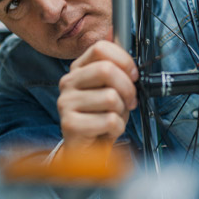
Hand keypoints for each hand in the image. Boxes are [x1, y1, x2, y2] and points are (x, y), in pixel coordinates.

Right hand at [56, 41, 138, 158]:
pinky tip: (107, 131)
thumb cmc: (102, 117)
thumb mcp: (112, 89)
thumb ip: (118, 73)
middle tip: (129, 101)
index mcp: (78, 68)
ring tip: (114, 117)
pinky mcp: (69, 124)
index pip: (100, 48)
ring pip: (111, 97)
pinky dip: (117, 128)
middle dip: (127, 88)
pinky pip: (109, 120)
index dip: (124, 60)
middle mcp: (68, 82)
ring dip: (121, 112)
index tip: (133, 75)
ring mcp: (66, 102)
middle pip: (106, 70)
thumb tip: (132, 65)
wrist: (88, 149)